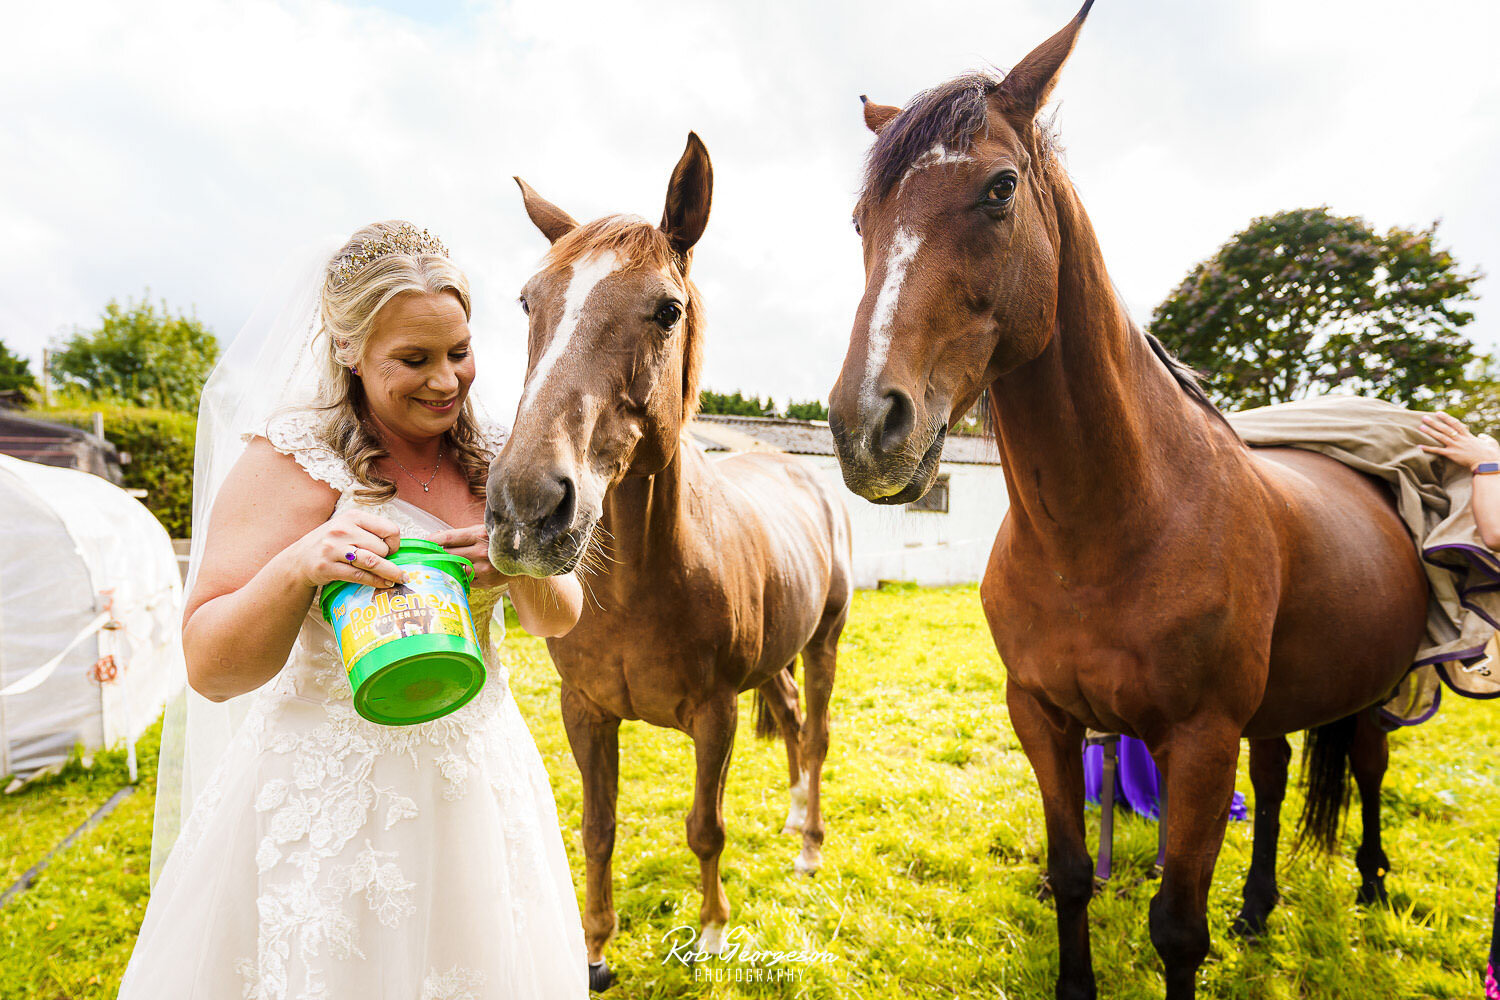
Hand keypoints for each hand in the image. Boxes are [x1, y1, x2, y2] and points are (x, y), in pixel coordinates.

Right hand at [288, 510, 406, 589]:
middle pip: (381, 547)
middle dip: (388, 559)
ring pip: (373, 561)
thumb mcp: (348, 528)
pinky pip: (359, 576)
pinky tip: (384, 584)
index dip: (395, 542)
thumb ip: (369, 532)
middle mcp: (342, 530)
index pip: (389, 529)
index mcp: (352, 516)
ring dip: (390, 573)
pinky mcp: (327, 567)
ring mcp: (333, 549)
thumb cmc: (331, 543)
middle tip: (386, 565)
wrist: (299, 560)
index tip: (392, 550)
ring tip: (400, 579)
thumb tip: (398, 547)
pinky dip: (375, 581)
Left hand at [428, 524, 582, 634]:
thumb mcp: (483, 530)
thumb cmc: (499, 541)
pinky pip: (464, 580)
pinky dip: (457, 577)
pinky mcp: (485, 582)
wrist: (524, 560)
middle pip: (447, 555)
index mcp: (480, 534)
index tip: (422, 542)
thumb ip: (461, 534)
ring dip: (443, 568)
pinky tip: (454, 574)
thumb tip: (435, 536)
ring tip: (434, 566)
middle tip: (422, 556)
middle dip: (434, 555)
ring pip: (454, 569)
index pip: (448, 538)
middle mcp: (481, 552)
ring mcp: (483, 569)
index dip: (432, 541)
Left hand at [1418, 412, 1499, 470]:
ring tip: (1421, 427)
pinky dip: (1428, 448)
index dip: (1446, 417)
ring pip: (1440, 437)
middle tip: (1424, 417)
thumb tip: (1480, 435)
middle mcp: (1460, 439)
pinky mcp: (1452, 454)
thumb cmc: (1491, 453)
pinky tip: (1419, 446)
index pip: (1455, 423)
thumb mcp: (1490, 442)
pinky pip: (1438, 451)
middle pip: (1445, 428)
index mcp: (1468, 435)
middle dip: (1434, 422)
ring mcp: (1455, 446)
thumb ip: (1484, 437)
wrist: (1487, 463)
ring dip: (1430, 432)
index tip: (1438, 413)